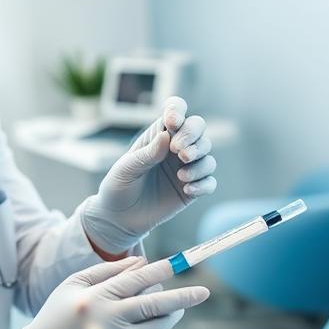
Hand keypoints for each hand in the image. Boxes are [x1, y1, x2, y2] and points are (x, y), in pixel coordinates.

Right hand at [0, 257, 209, 328]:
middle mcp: (105, 327)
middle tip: (203, 292)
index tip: (180, 264)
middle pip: (155, 308)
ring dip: (166, 320)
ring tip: (169, 311)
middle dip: (183, 298)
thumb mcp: (73, 285)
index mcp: (94, 301)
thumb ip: (108, 272)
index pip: (136, 281)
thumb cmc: (56, 317)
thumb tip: (144, 263)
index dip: (161, 271)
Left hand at [82, 96, 217, 253]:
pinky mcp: (192, 189)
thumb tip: (166, 136)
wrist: (119, 218)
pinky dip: (203, 184)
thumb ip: (146, 154)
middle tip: (179, 152)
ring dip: (199, 162)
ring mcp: (186, 168)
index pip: (175, 111)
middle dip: (193, 136)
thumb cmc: (119, 187)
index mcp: (158, 135)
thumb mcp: (126, 169)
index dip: (178, 110)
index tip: (172, 122)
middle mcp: (175, 148)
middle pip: (198, 128)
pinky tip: (187, 190)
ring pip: (207, 154)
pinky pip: (210, 181)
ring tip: (181, 177)